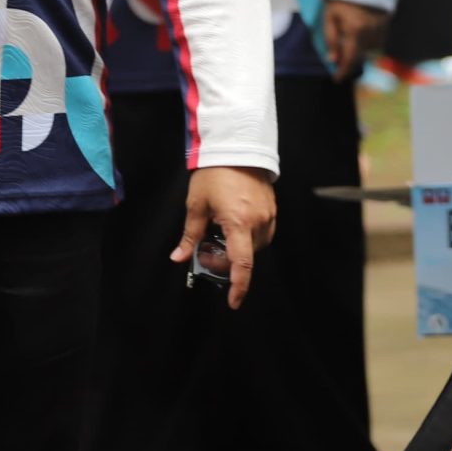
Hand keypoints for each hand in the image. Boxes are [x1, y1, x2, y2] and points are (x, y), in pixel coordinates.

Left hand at [177, 165, 275, 307]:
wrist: (236, 149)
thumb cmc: (214, 175)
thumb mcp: (196, 205)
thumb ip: (190, 235)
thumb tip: (179, 257)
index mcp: (239, 223)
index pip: (241, 264)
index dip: (238, 286)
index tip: (233, 301)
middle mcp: (258, 223)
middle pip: (245, 257)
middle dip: (226, 262)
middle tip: (205, 252)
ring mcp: (269, 217)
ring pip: (254, 247)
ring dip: (237, 250)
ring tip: (217, 237)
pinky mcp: (272, 211)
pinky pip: (262, 235)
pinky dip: (246, 239)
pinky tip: (231, 229)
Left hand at [320, 0, 387, 78]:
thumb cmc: (339, 0)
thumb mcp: (329, 18)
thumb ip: (331, 40)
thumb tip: (333, 60)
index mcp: (355, 30)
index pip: (350, 58)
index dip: (343, 71)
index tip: (337, 79)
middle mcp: (371, 31)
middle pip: (361, 55)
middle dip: (349, 59)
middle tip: (339, 59)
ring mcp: (381, 28)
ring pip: (370, 49)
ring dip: (359, 49)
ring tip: (349, 37)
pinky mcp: (387, 24)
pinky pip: (378, 41)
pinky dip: (368, 42)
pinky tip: (360, 33)